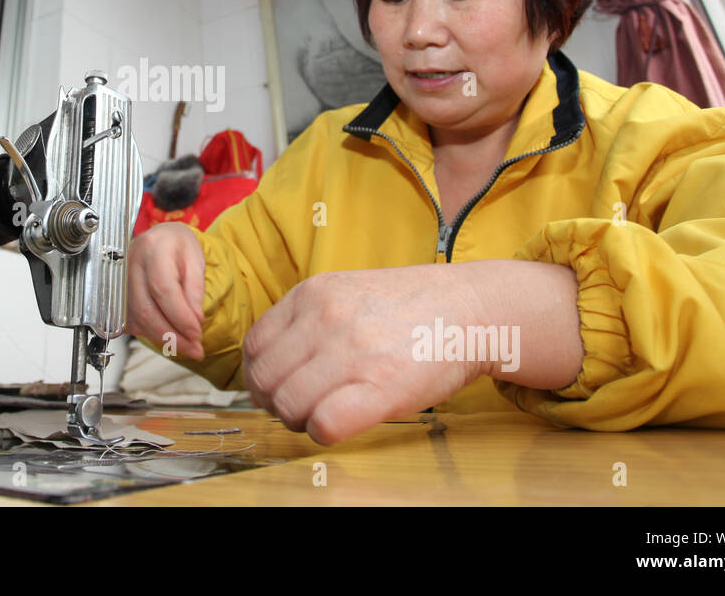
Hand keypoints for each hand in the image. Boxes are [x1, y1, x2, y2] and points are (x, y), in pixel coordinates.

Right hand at [125, 223, 205, 358]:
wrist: (160, 239)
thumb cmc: (178, 246)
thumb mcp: (196, 259)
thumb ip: (195, 288)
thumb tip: (194, 319)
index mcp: (153, 247)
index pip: (163, 288)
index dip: (180, 315)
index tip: (196, 332)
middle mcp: (130, 263)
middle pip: (146, 308)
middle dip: (172, 335)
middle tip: (194, 347)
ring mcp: (119, 279)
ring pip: (137, 319)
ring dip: (162, 339)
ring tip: (185, 346)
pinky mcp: (116, 295)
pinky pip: (131, 322)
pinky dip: (150, 334)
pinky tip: (168, 336)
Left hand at [242, 266, 486, 444]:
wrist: (470, 309)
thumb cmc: (408, 309)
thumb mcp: (345, 291)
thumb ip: (305, 319)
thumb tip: (268, 365)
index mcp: (312, 294)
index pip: (254, 347)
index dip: (261, 375)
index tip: (279, 386)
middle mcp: (326, 319)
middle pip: (264, 379)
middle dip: (274, 402)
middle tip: (298, 407)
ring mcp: (353, 352)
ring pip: (288, 404)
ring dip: (298, 421)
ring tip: (322, 415)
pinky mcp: (382, 387)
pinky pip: (324, 424)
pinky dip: (323, 432)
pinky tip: (340, 424)